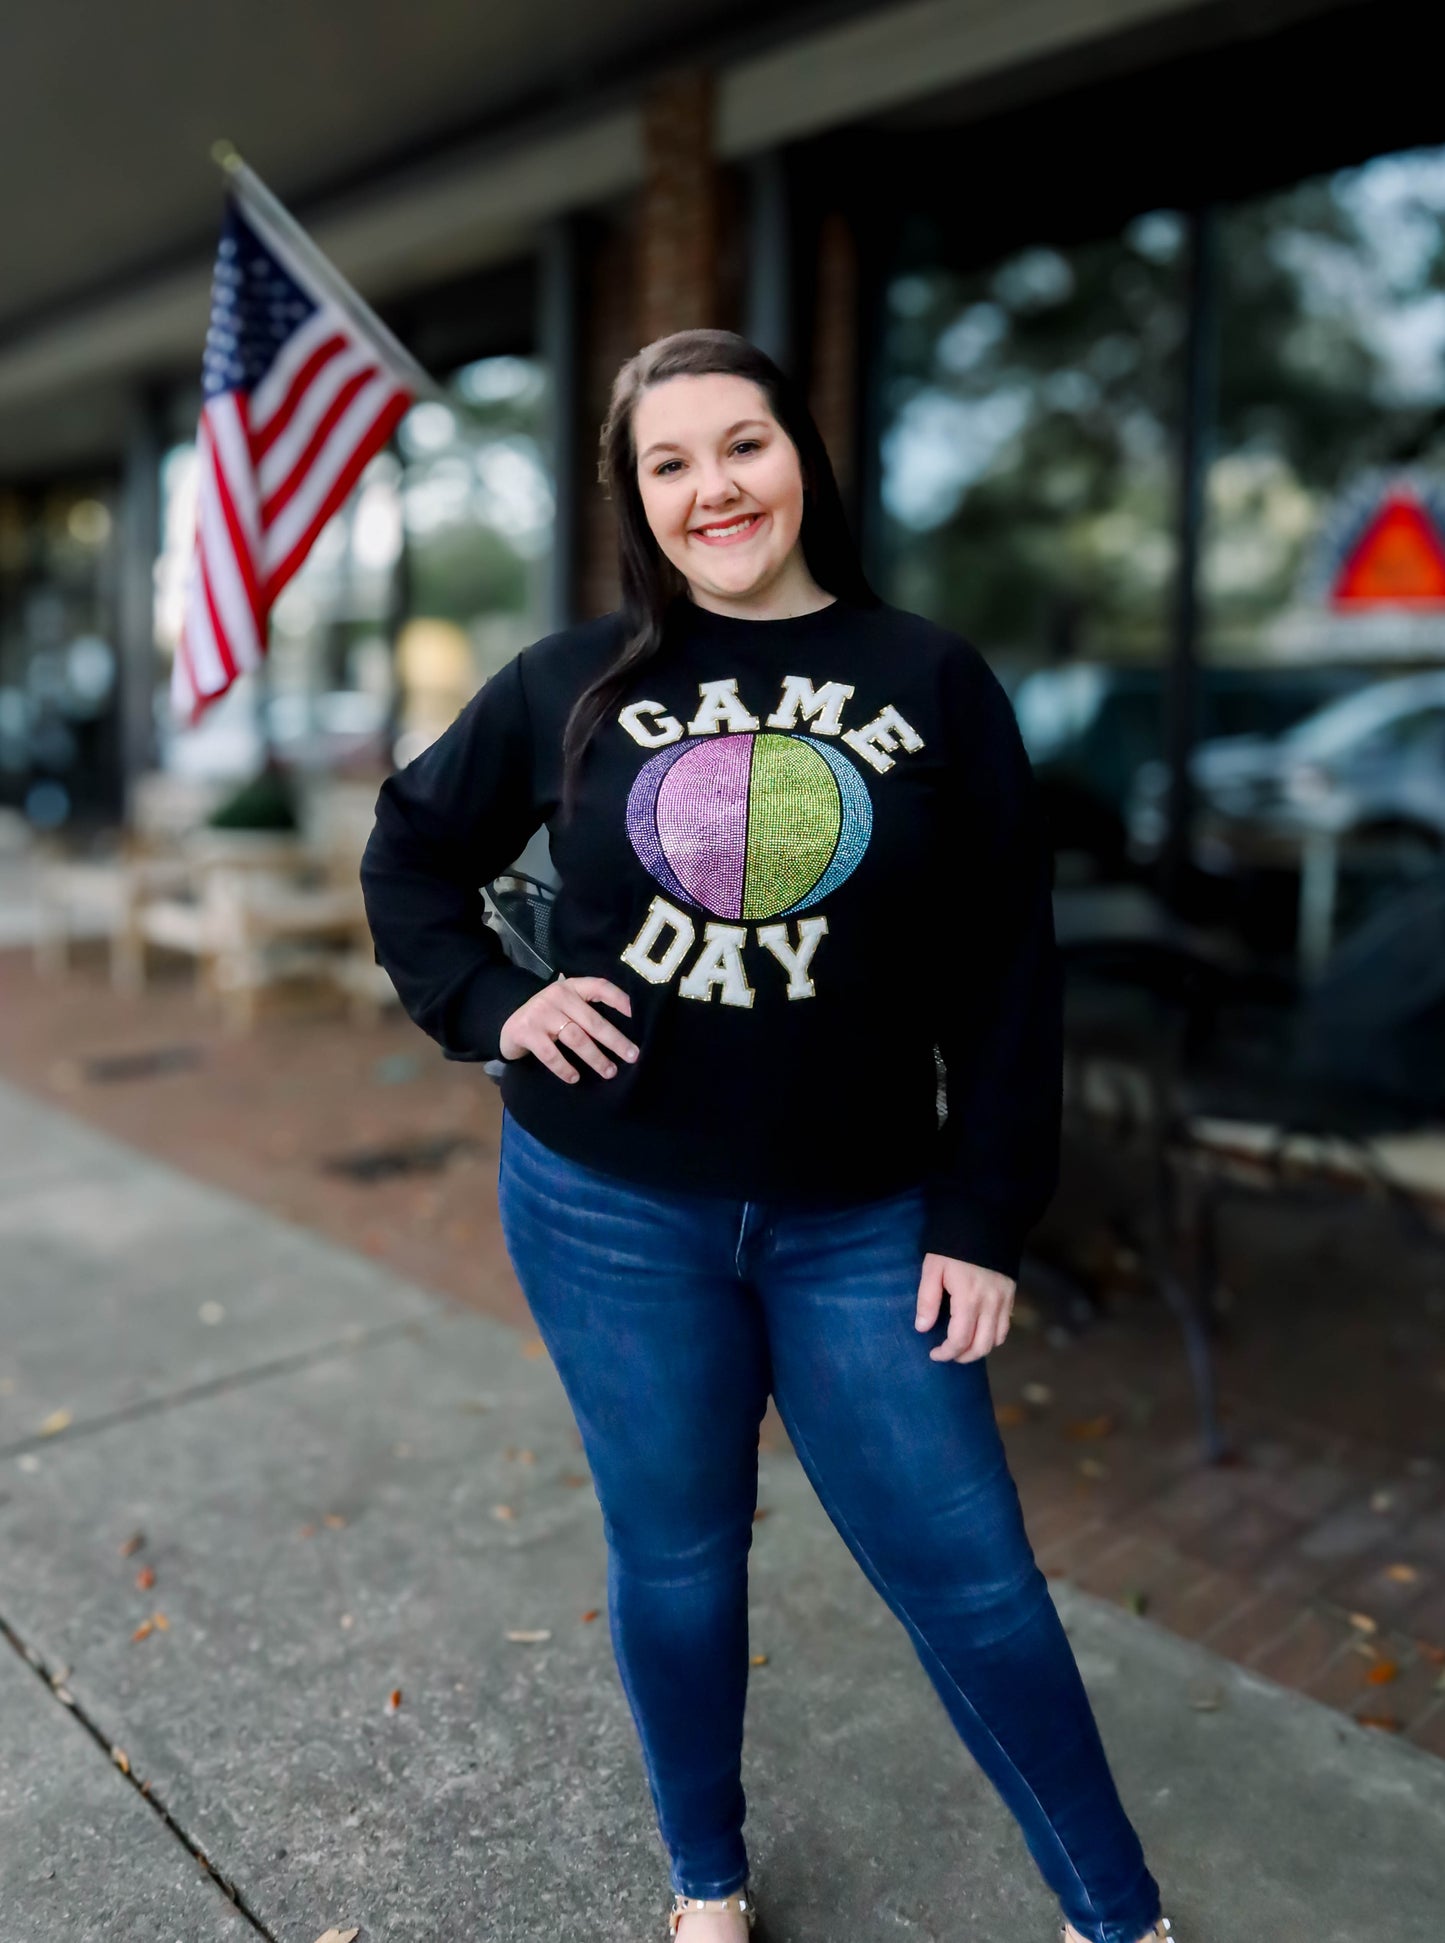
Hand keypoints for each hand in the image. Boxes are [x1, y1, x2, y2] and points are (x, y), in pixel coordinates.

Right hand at [498, 975, 638, 1083]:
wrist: (508, 1024)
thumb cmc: (549, 1018)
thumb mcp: (567, 1007)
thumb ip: (589, 1011)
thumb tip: (626, 1035)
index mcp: (572, 987)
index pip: (601, 987)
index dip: (621, 1000)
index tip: (639, 1016)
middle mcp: (557, 995)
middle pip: (592, 1020)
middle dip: (615, 1040)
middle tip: (632, 1056)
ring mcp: (540, 1012)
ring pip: (576, 1038)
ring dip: (595, 1057)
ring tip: (609, 1072)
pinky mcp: (526, 1031)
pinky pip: (550, 1054)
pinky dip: (564, 1068)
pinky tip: (575, 1078)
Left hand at [914, 1253, 1015, 1362]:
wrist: (984, 1222)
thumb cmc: (953, 1245)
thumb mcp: (933, 1268)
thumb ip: (928, 1300)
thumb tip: (922, 1328)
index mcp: (968, 1298)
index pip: (959, 1340)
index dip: (946, 1353)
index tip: (933, 1353)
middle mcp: (990, 1304)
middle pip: (981, 1346)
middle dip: (962, 1356)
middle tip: (947, 1354)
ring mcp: (1004, 1300)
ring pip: (996, 1340)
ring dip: (979, 1349)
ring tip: (962, 1347)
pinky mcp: (1011, 1295)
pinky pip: (1005, 1327)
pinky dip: (992, 1337)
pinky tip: (978, 1332)